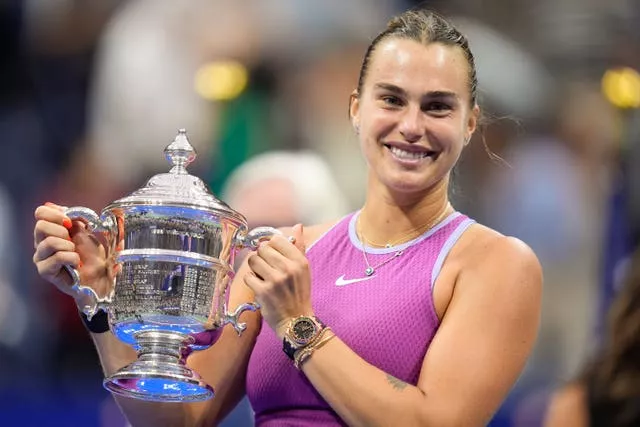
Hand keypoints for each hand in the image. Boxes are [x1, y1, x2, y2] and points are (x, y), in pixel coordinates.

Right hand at [33, 202, 109, 297]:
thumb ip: (74, 219)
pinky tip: (76, 264)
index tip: (70, 221)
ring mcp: (41, 257)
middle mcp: (41, 242)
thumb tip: (63, 209)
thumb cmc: (93, 257)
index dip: (56, 213)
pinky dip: (72, 258)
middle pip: (41, 225)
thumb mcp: (86, 232)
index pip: (40, 212)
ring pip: (49, 242)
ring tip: (76, 254)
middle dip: (63, 231)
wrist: (100, 278)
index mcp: (50, 230)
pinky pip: (56, 257)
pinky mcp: (45, 271)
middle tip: (73, 242)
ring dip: (69, 246)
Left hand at [243, 224, 311, 338]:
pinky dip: (251, 281)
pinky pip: (248, 276)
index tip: (271, 255)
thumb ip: (299, 246)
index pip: (276, 239)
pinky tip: (259, 287)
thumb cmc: (299, 293)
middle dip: (261, 257)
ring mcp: (275, 280)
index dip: (270, 246)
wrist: (297, 321)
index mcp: (299, 260)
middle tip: (266, 268)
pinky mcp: (263, 291)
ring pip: (253, 260)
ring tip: (262, 276)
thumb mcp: (304, 269)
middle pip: (262, 248)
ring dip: (254, 268)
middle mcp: (288, 268)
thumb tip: (298, 226)